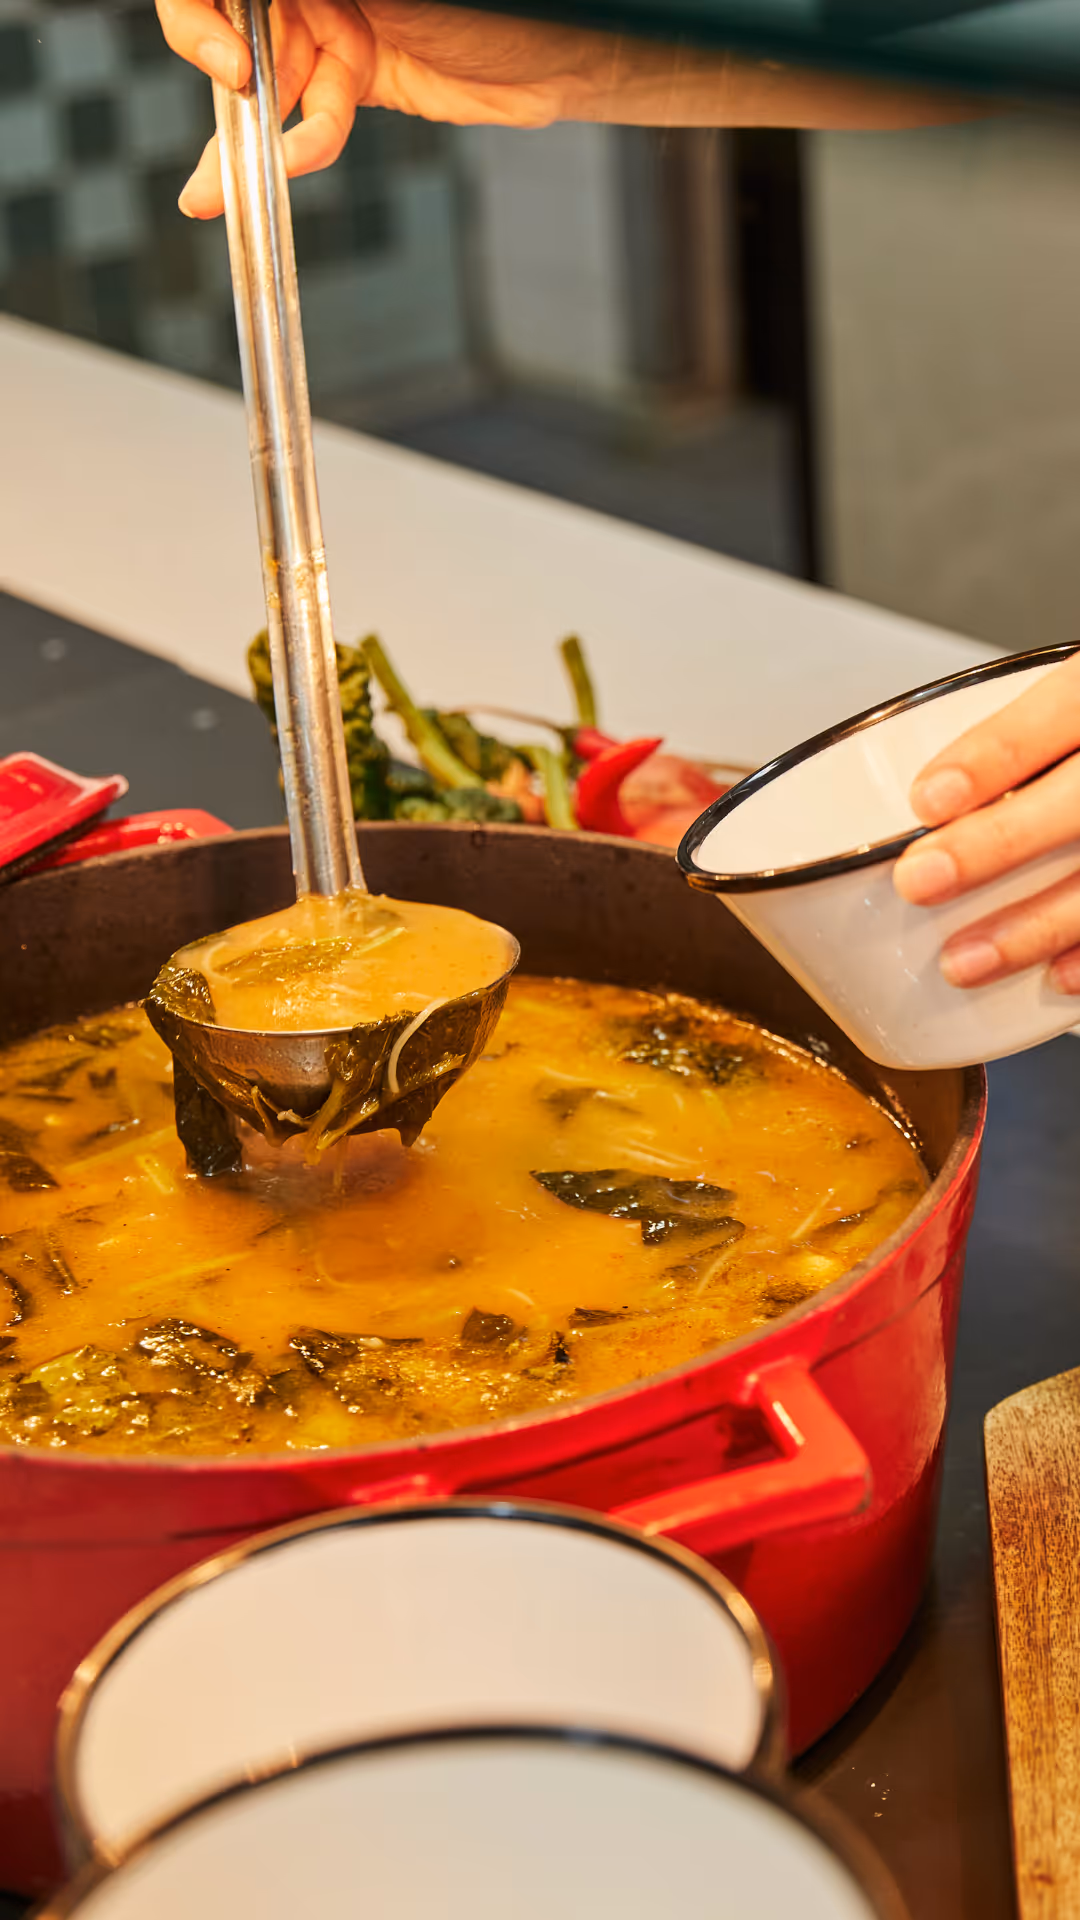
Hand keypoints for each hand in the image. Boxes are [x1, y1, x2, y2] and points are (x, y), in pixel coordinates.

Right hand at [157, 0, 985, 218]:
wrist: (582, 45)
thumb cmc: (518, 2)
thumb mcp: (408, 2)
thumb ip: (340, 0)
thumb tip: (288, 6)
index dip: (210, 10)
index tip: (229, 52)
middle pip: (237, 20)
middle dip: (219, 64)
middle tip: (231, 96)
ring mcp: (338, 27)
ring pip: (261, 79)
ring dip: (241, 138)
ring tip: (222, 191)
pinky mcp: (361, 81)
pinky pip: (302, 119)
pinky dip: (283, 151)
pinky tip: (257, 177)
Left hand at [893, 652, 1079, 992]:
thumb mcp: (1076, 710)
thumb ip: (1027, 742)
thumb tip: (927, 811)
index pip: (1062, 711)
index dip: (994, 754)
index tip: (927, 798)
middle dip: (997, 844)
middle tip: (918, 879)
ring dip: (1036, 925)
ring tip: (964, 960)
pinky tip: (1057, 979)